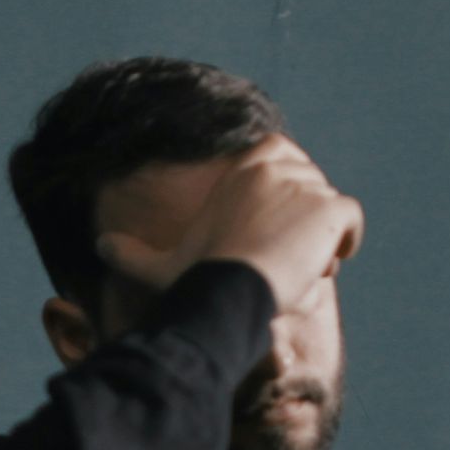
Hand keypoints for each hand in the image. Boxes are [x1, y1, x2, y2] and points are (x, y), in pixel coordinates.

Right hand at [94, 133, 364, 314]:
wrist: (229, 289)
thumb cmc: (195, 278)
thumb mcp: (159, 265)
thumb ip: (130, 254)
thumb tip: (98, 247)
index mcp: (244, 167)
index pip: (284, 161)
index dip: (284, 196)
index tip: (273, 231)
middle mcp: (276, 165)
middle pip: (310, 188)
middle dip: (303, 221)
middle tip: (284, 259)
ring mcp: (306, 184)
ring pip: (329, 209)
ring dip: (321, 239)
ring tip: (299, 270)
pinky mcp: (330, 208)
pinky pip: (351, 220)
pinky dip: (346, 240)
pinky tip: (326, 263)